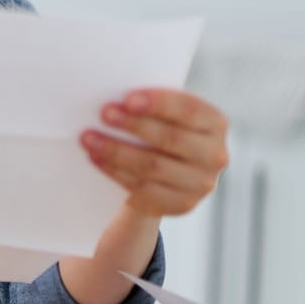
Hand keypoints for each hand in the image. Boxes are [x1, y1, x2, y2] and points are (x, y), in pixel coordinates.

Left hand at [80, 89, 228, 216]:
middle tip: (104, 114)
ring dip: (116, 150)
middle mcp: (215, 156)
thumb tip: (116, 98)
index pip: (189, 110)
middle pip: (170, 139)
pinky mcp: (180, 205)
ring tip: (88, 138)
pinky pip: (143, 188)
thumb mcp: (167, 115)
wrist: (168, 176)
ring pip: (152, 166)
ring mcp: (200, 184)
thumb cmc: (163, 131)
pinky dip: (115, 171)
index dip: (159, 103)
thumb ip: (153, 105)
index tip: (127, 99)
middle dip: (133, 125)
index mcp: (216, 124)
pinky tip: (96, 158)